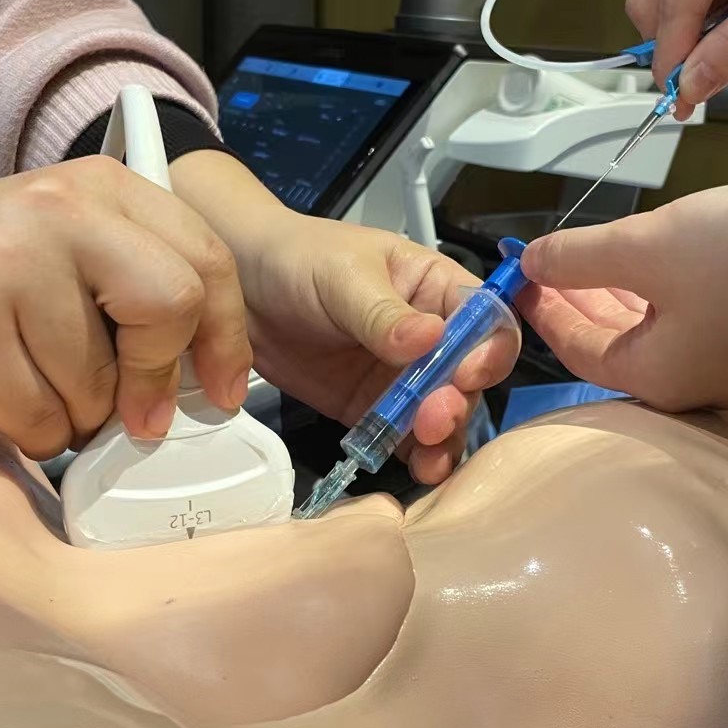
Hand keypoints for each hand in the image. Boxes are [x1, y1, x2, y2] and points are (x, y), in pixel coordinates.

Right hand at [0, 159, 251, 457]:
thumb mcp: (75, 233)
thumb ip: (144, 278)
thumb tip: (209, 371)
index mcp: (103, 187)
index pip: (206, 258)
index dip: (227, 335)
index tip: (224, 388)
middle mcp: (60, 214)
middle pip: (168, 307)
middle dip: (158, 377)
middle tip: (140, 413)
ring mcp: (8, 271)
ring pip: (98, 384)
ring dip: (83, 414)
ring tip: (46, 386)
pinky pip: (40, 420)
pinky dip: (38, 431)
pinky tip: (13, 398)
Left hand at [171, 154, 518, 483]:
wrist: (238, 289)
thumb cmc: (298, 260)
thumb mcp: (343, 277)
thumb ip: (384, 313)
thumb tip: (428, 340)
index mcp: (437, 286)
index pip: (486, 318)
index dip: (488, 348)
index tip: (467, 373)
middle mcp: (431, 335)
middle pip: (470, 375)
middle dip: (458, 400)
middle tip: (432, 417)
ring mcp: (403, 376)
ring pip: (443, 412)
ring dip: (443, 436)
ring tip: (427, 452)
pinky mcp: (372, 408)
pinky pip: (405, 436)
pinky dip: (415, 455)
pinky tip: (418, 468)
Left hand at [519, 180, 727, 410]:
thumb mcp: (649, 247)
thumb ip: (582, 258)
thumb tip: (533, 263)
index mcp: (654, 376)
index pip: (575, 349)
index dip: (540, 307)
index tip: (517, 272)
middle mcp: (690, 383)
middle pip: (612, 343)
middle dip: (576, 297)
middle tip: (545, 259)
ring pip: (653, 327)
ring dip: (616, 290)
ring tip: (586, 254)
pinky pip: (690, 315)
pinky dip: (660, 289)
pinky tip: (653, 259)